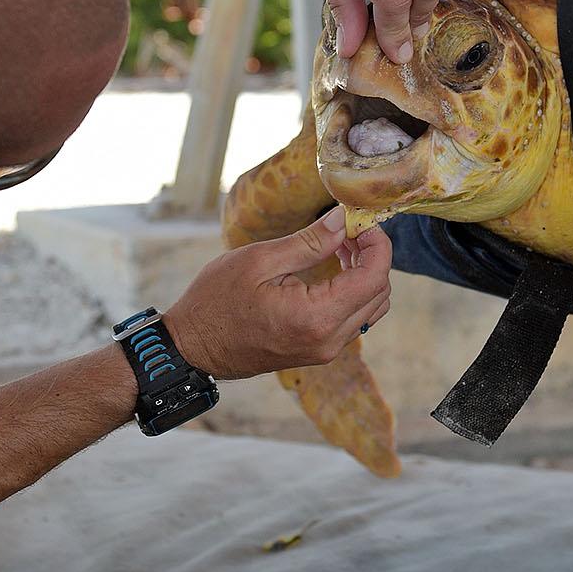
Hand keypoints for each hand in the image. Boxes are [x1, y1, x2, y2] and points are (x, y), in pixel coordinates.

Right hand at [166, 206, 391, 377]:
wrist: (192, 347)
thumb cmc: (216, 302)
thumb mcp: (260, 260)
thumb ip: (309, 241)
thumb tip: (343, 220)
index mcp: (317, 317)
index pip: (374, 277)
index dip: (377, 243)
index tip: (359, 221)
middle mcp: (328, 340)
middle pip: (379, 294)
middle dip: (373, 256)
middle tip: (347, 229)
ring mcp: (324, 350)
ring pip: (370, 309)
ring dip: (365, 274)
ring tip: (339, 245)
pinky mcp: (317, 351)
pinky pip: (352, 320)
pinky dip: (352, 291)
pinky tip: (331, 269)